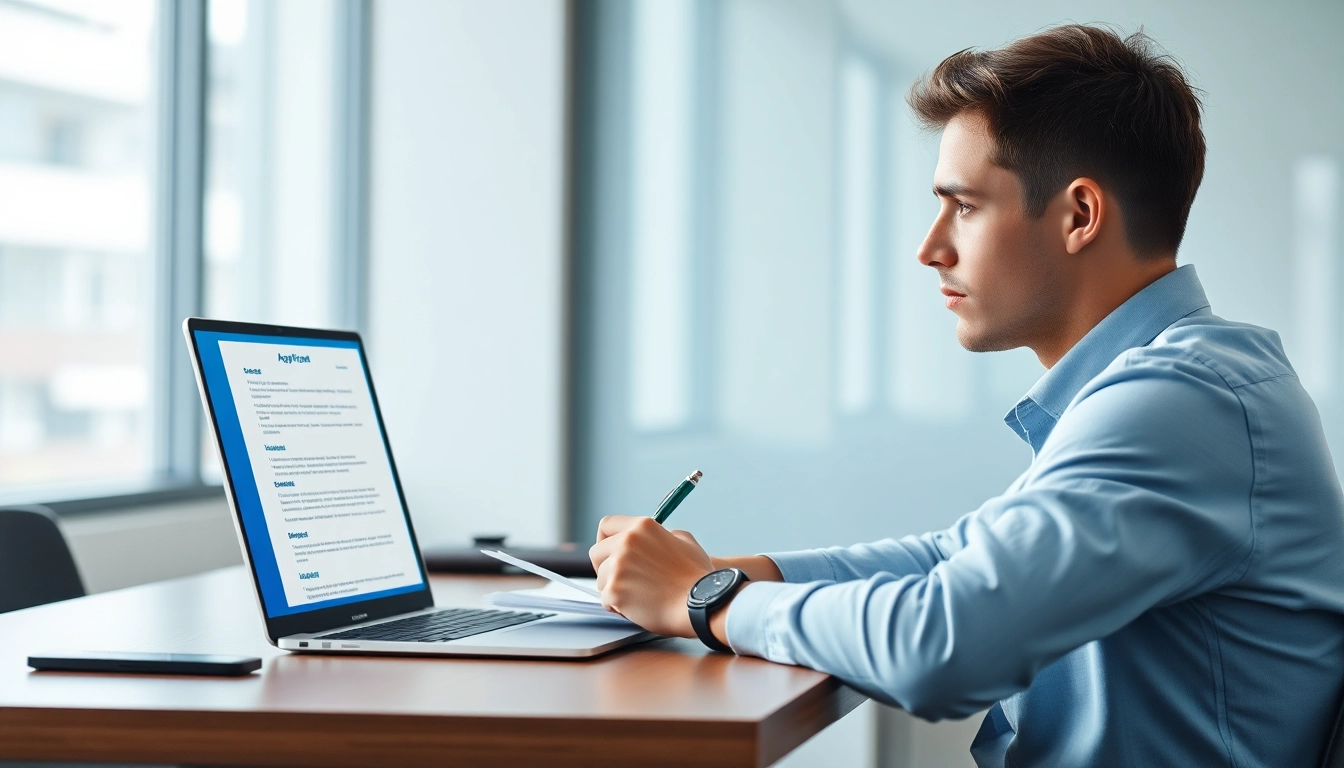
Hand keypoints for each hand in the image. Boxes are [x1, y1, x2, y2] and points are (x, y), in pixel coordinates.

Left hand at [589, 516, 714, 637]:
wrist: (703, 602)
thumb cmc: (697, 576)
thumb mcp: (684, 541)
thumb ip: (661, 536)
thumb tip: (648, 540)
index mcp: (642, 527)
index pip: (606, 525)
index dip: (605, 540)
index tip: (610, 552)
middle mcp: (627, 542)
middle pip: (596, 552)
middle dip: (605, 567)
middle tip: (621, 579)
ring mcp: (618, 566)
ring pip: (600, 579)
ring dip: (614, 589)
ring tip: (637, 596)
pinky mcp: (615, 590)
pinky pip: (605, 600)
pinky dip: (617, 606)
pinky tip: (636, 608)